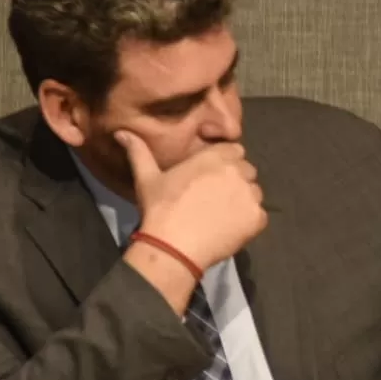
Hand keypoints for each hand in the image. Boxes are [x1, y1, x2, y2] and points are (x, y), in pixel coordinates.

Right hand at [121, 131, 265, 270]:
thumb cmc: (160, 209)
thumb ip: (139, 152)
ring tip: (221, 215)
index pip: (235, 150)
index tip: (213, 176)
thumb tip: (121, 132)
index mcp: (216, 157)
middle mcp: (238, 171)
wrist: (173, 247)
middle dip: (235, 180)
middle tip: (215, 198)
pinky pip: (259, 216)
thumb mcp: (147, 178)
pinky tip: (229, 229)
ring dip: (242, 200)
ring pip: (254, 193)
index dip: (226, 162)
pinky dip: (248, 222)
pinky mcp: (258, 218)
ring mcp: (251, 195)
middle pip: (246, 171)